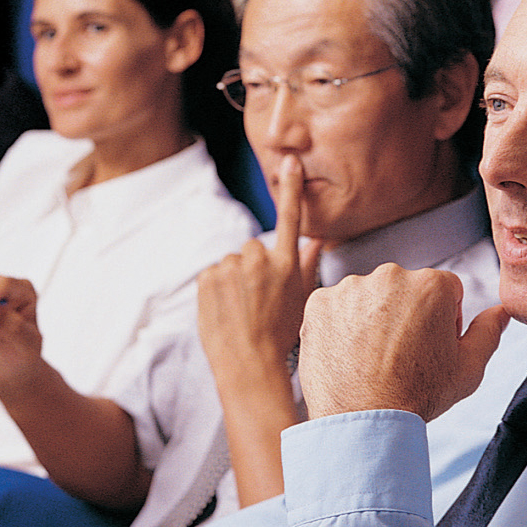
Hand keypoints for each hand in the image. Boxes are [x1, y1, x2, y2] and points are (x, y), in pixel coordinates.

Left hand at [195, 154, 322, 390]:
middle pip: (254, 247)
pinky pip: (212, 273)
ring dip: (233, 278)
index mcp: (287, 265)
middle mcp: (259, 261)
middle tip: (257, 297)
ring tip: (240, 308)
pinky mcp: (208, 277)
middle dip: (253, 266)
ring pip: (232, 262)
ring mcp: (232, 268)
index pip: (291, 218)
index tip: (290, 161)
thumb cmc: (281, 337)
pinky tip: (225, 310)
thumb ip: (308, 266)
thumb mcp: (302, 301)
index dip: (291, 188)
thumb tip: (318, 240)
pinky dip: (216, 287)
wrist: (248, 366)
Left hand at [299, 264, 509, 421]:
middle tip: (402, 356)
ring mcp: (351, 288)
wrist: (364, 422)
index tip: (431, 347)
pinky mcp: (319, 302)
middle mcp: (391, 276)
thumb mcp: (469, 369)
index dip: (442, 321)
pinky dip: (340, 325)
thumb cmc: (417, 396)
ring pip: (369, 296)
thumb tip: (501, 311)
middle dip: (406, 314)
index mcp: (432, 285)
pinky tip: (350, 354)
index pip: (444, 290)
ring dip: (373, 317)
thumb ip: (488, 332)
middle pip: (405, 289)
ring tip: (374, 358)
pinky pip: (335, 307)